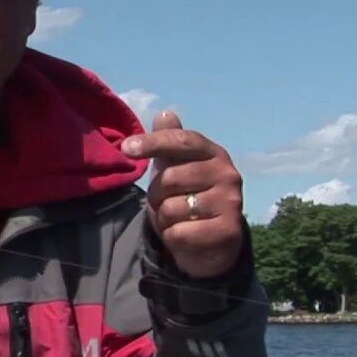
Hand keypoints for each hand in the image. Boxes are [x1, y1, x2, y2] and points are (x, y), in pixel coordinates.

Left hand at [123, 110, 244, 278]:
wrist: (212, 243)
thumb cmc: (188, 198)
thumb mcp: (175, 168)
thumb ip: (169, 142)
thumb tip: (165, 114)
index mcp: (214, 154)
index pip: (182, 141)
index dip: (153, 142)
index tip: (126, 148)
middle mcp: (228, 174)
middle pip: (170, 178)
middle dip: (156, 195)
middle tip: (165, 203)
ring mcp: (231, 203)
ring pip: (172, 209)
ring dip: (164, 219)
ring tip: (178, 221)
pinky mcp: (229, 231)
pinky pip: (180, 234)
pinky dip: (173, 238)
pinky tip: (185, 237)